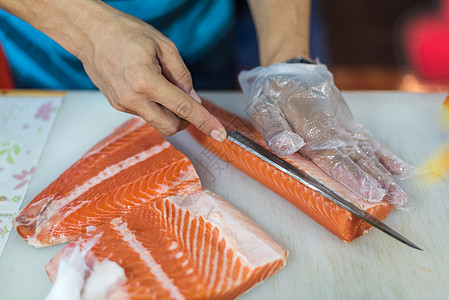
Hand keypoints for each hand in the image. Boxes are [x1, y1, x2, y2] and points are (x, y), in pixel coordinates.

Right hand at [76, 7, 225, 140]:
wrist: (90, 32)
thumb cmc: (125, 32)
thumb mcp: (163, 45)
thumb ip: (182, 75)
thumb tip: (194, 99)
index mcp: (146, 82)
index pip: (184, 108)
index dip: (204, 121)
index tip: (220, 134)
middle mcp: (133, 99)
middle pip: (171, 126)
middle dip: (186, 120)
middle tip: (188, 102)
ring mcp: (123, 105)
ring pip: (157, 122)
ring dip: (169, 112)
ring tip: (161, 83)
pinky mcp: (117, 105)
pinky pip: (144, 113)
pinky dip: (154, 105)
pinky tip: (147, 83)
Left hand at [238, 62, 415, 206]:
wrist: (287, 66)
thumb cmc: (270, 91)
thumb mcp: (262, 108)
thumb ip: (274, 129)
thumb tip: (289, 147)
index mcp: (311, 129)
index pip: (334, 157)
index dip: (353, 176)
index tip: (371, 192)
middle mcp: (332, 128)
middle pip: (357, 157)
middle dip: (376, 180)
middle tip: (396, 200)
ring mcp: (342, 124)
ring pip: (366, 151)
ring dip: (384, 172)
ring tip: (400, 193)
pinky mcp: (345, 121)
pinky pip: (367, 139)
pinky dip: (382, 153)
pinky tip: (396, 166)